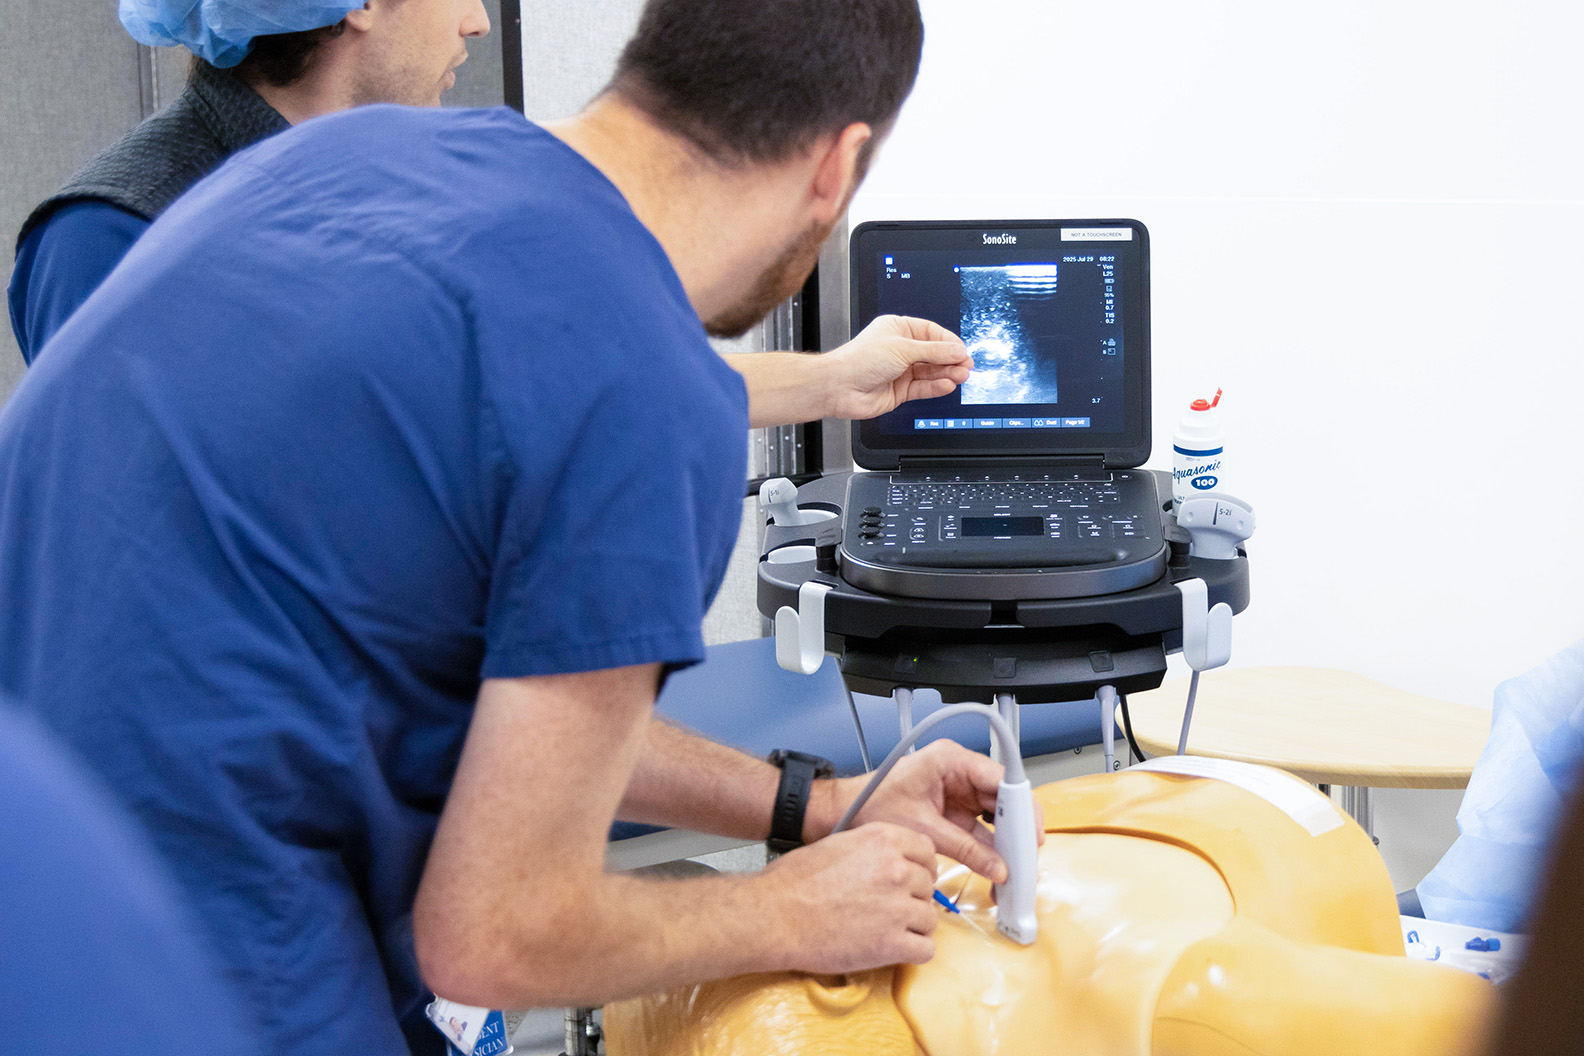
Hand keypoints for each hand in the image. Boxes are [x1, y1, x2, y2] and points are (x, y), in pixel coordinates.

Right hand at [761, 822, 938, 971]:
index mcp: (884, 840)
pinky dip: (912, 952)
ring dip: (912, 927)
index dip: (920, 868)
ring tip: (884, 930)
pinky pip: (925, 950)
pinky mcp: (893, 944)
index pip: (928, 852)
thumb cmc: (796, 881)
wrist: (775, 915)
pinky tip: (891, 948)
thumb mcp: (840, 844)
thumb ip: (875, 851)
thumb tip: (897, 863)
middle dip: (912, 899)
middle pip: (928, 887)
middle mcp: (898, 869)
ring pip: (929, 919)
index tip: (911, 880)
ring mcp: (898, 907)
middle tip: (888, 909)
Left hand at [816, 741, 1044, 882]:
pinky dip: (992, 848)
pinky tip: (999, 867)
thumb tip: (998, 868)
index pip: (1001, 779)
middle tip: (1027, 859)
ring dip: (1007, 843)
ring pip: (997, 816)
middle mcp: (960, 771)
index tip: (1030, 834)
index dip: (1021, 807)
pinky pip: (983, 829)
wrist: (845, 810)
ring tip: (1016, 870)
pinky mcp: (955, 810)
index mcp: (951, 760)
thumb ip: (964, 848)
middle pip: (1004, 798)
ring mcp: (959, 791)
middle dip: (1018, 830)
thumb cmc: (871, 804)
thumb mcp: (922, 829)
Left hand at [823, 315, 971, 419]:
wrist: (840, 387)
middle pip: (933, 353)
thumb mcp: (902, 349)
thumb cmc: (860, 360)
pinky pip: (923, 388)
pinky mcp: (900, 390)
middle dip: (950, 360)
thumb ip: (933, 352)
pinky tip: (947, 384)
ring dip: (946, 373)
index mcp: (898, 329)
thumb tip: (957, 350)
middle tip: (966, 365)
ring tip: (961, 375)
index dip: (948, 342)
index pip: (931, 333)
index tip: (963, 351)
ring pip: (930, 372)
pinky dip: (935, 386)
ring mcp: (900, 371)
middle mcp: (900, 349)